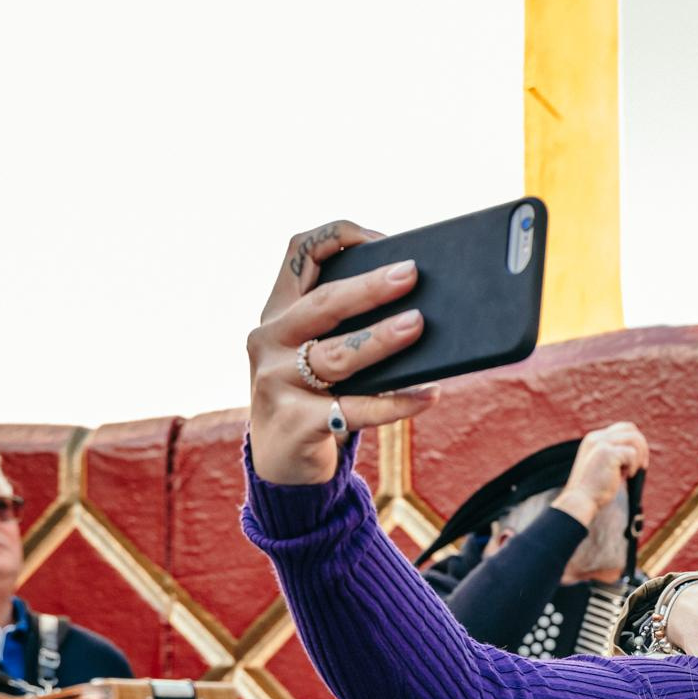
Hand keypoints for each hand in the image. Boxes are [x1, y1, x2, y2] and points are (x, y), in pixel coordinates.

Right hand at [245, 220, 441, 485]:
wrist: (280, 462)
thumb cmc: (314, 394)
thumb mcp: (317, 351)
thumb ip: (346, 326)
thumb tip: (420, 305)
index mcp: (278, 311)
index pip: (298, 252)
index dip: (339, 236)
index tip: (382, 239)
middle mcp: (269, 339)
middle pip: (322, 303)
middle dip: (369, 287)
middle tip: (411, 275)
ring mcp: (276, 382)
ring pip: (336, 355)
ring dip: (380, 339)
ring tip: (418, 325)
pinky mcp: (295, 422)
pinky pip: (353, 409)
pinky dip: (395, 403)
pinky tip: (428, 395)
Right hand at [552, 422, 648, 524]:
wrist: (581, 500)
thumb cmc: (594, 489)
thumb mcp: (604, 466)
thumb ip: (617, 455)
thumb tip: (639, 452)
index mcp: (594, 439)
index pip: (622, 429)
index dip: (635, 442)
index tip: (638, 461)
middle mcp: (597, 437)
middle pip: (630, 429)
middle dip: (642, 446)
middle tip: (643, 465)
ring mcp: (601, 443)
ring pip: (634, 439)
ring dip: (639, 457)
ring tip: (631, 473)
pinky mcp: (607, 452)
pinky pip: (631, 453)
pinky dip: (633, 466)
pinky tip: (625, 477)